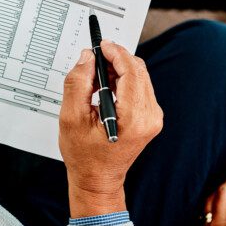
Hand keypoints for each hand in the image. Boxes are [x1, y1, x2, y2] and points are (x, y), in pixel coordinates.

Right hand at [59, 41, 163, 216]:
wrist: (98, 180)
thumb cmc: (85, 156)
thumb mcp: (72, 118)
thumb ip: (78, 83)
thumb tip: (87, 58)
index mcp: (134, 118)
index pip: (131, 71)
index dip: (116, 53)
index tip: (102, 45)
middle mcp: (149, 116)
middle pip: (138, 71)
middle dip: (116, 59)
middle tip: (94, 60)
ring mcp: (153, 117)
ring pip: (140, 77)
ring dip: (120, 70)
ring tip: (96, 77)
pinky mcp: (151, 117)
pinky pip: (140, 87)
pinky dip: (124, 81)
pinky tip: (107, 88)